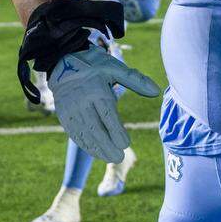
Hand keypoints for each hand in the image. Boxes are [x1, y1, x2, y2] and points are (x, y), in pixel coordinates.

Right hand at [48, 47, 161, 162]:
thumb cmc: (96, 67)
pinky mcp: (64, 115)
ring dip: (96, 147)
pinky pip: (74, 132)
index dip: (115, 130)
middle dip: (106, 144)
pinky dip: (85, 144)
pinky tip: (96, 152)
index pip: (106, 115)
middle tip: (119, 157)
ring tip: (110, 158)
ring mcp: (71, 109)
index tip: (125, 144)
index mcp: (96, 91)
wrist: (64, 63)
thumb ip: (136, 80)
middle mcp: (81, 102)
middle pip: (94, 127)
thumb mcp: (116, 68)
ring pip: (84, 133)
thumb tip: (156, 91)